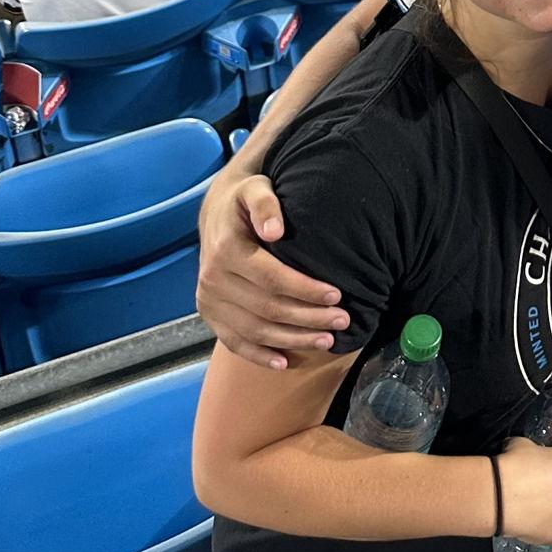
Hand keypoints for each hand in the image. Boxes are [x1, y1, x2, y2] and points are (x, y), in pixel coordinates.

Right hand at [196, 171, 349, 366]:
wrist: (215, 212)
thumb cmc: (245, 199)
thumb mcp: (255, 188)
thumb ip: (265, 204)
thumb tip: (274, 230)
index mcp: (226, 250)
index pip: (272, 278)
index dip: (305, 290)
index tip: (337, 295)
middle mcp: (213, 280)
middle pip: (267, 309)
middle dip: (308, 319)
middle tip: (342, 321)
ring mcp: (208, 300)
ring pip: (254, 330)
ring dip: (292, 340)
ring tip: (326, 341)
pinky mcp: (209, 314)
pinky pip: (234, 341)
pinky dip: (259, 355)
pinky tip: (284, 362)